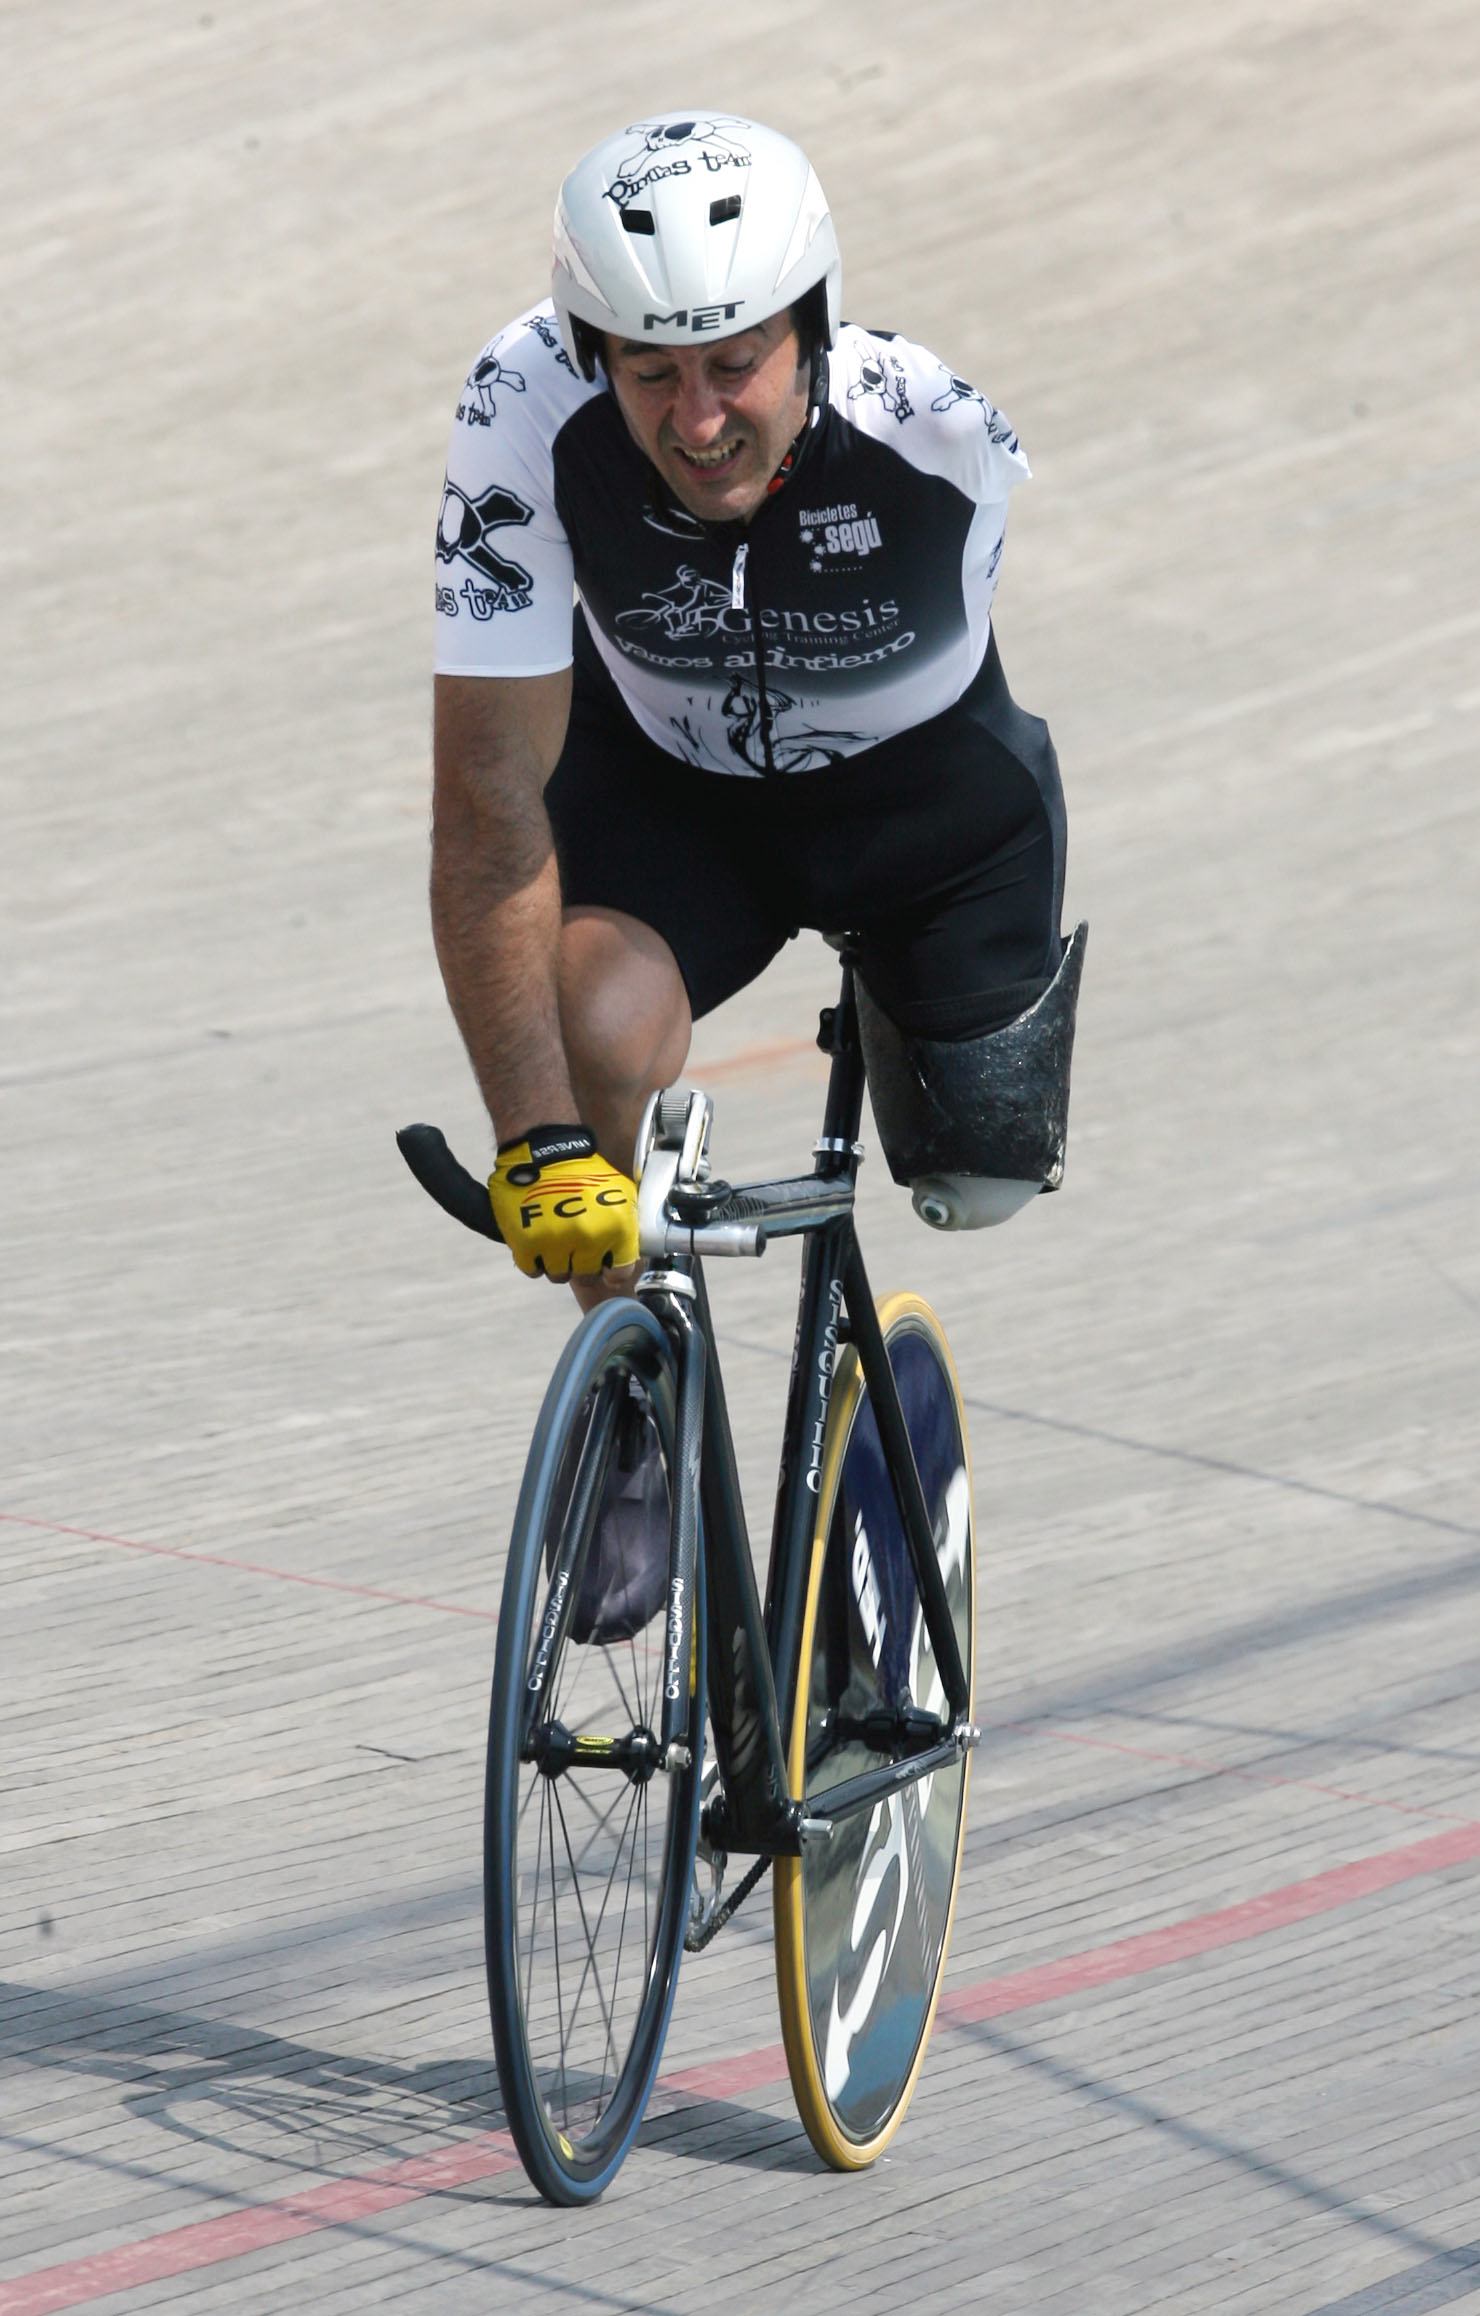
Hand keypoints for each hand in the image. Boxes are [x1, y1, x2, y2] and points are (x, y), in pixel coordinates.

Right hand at [488, 1125, 639, 1280]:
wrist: (542, 1150)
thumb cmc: (582, 1171)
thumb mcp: (620, 1193)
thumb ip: (627, 1227)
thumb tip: (626, 1255)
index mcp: (616, 1228)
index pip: (620, 1273)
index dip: (611, 1271)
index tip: (604, 1265)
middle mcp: (589, 1239)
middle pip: (586, 1276)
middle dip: (581, 1262)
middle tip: (574, 1242)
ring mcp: (556, 1244)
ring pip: (559, 1275)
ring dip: (556, 1260)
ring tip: (553, 1237)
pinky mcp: (527, 1244)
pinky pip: (533, 1269)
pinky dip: (533, 1258)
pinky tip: (536, 1238)